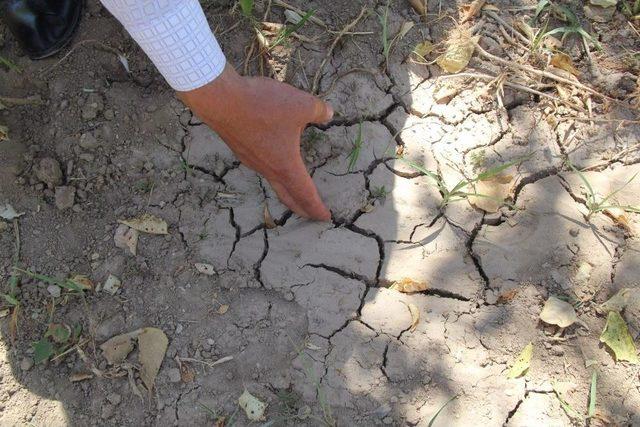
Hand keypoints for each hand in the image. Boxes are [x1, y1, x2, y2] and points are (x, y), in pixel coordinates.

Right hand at [177, 64, 332, 220]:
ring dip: (285, 188)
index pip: (305, 194)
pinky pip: (261, 166)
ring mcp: (251, 161)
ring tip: (294, 187)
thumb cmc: (262, 106)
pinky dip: (272, 171)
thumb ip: (319, 111)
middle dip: (300, 207)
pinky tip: (273, 158)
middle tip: (310, 214)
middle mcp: (268, 168)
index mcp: (286, 165)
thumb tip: (329, 113)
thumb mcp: (300, 105)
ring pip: (272, 181)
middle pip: (286, 196)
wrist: (220, 100)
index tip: (326, 217)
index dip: (317, 207)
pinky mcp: (240, 149)